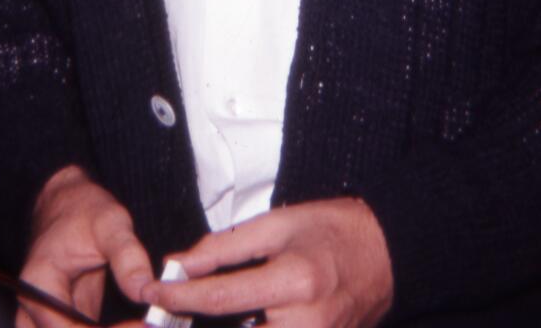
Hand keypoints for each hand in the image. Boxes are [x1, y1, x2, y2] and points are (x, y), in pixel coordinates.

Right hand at [15, 165, 153, 327]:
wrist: (66, 202)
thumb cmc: (82, 209)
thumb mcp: (110, 223)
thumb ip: (127, 257)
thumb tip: (144, 292)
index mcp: (38, 286)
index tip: (141, 326)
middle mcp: (34, 309)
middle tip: (144, 326)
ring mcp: (46, 317)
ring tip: (138, 325)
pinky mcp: (63, 320)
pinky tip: (132, 326)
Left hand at [141, 197, 393, 327]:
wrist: (389, 253)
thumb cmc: (334, 230)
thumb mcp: (279, 223)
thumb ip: (226, 246)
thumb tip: (181, 263)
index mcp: (294, 281)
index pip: (221, 298)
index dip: (179, 297)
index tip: (151, 292)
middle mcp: (305, 324)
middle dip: (192, 326)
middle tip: (162, 317)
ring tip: (193, 316)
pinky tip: (241, 320)